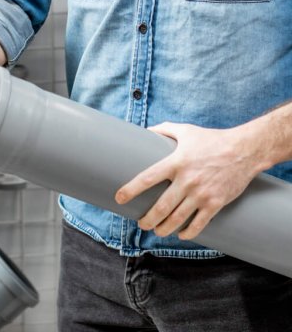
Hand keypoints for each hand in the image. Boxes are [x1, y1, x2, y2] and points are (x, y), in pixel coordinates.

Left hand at [114, 121, 262, 239]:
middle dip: (148, 219)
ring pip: (177, 218)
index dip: (131, 189)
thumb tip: (147, 130)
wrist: (244, 150)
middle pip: (161, 207)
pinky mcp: (215, 203)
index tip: (119, 198)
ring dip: (164, 228)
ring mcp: (201, 194)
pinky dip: (188, 233)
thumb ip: (165, 129)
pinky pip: (199, 224)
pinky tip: (181, 234)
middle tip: (141, 223)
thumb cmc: (212, 139)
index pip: (148, 178)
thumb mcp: (186, 130)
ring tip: (157, 231)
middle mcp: (187, 180)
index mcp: (176, 162)